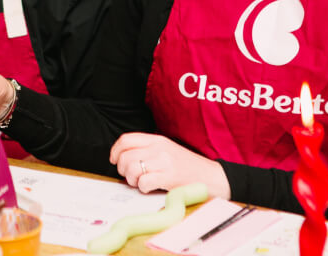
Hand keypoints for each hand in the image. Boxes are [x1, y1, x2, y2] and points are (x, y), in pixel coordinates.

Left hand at [110, 132, 230, 198]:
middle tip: (130, 177)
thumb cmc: (187, 166)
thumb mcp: (167, 150)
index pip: (126, 139)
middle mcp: (159, 148)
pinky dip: (143, 188)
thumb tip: (123, 158)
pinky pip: (144, 182)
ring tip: (140, 183)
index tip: (114, 160)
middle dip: (122, 169)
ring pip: (131, 169)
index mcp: (157, 139)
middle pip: (125, 156)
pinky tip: (150, 188)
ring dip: (132, 180)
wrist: (212, 177)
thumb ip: (147, 150)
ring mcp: (164, 162)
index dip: (116, 151)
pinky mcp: (169, 178)